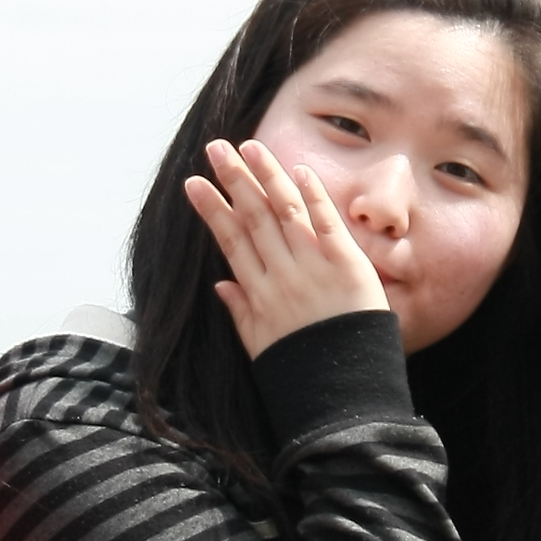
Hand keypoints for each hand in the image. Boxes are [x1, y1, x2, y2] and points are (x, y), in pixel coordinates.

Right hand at [182, 137, 387, 357]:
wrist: (344, 394)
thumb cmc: (303, 373)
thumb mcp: (260, 347)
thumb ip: (240, 312)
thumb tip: (220, 284)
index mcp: (258, 294)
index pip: (230, 240)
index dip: (211, 209)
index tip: (194, 184)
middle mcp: (281, 275)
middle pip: (252, 217)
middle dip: (232, 180)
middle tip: (215, 148)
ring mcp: (313, 268)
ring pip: (284, 211)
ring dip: (266, 176)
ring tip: (249, 146)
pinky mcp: (346, 266)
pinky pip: (327, 223)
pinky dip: (313, 196)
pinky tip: (298, 171)